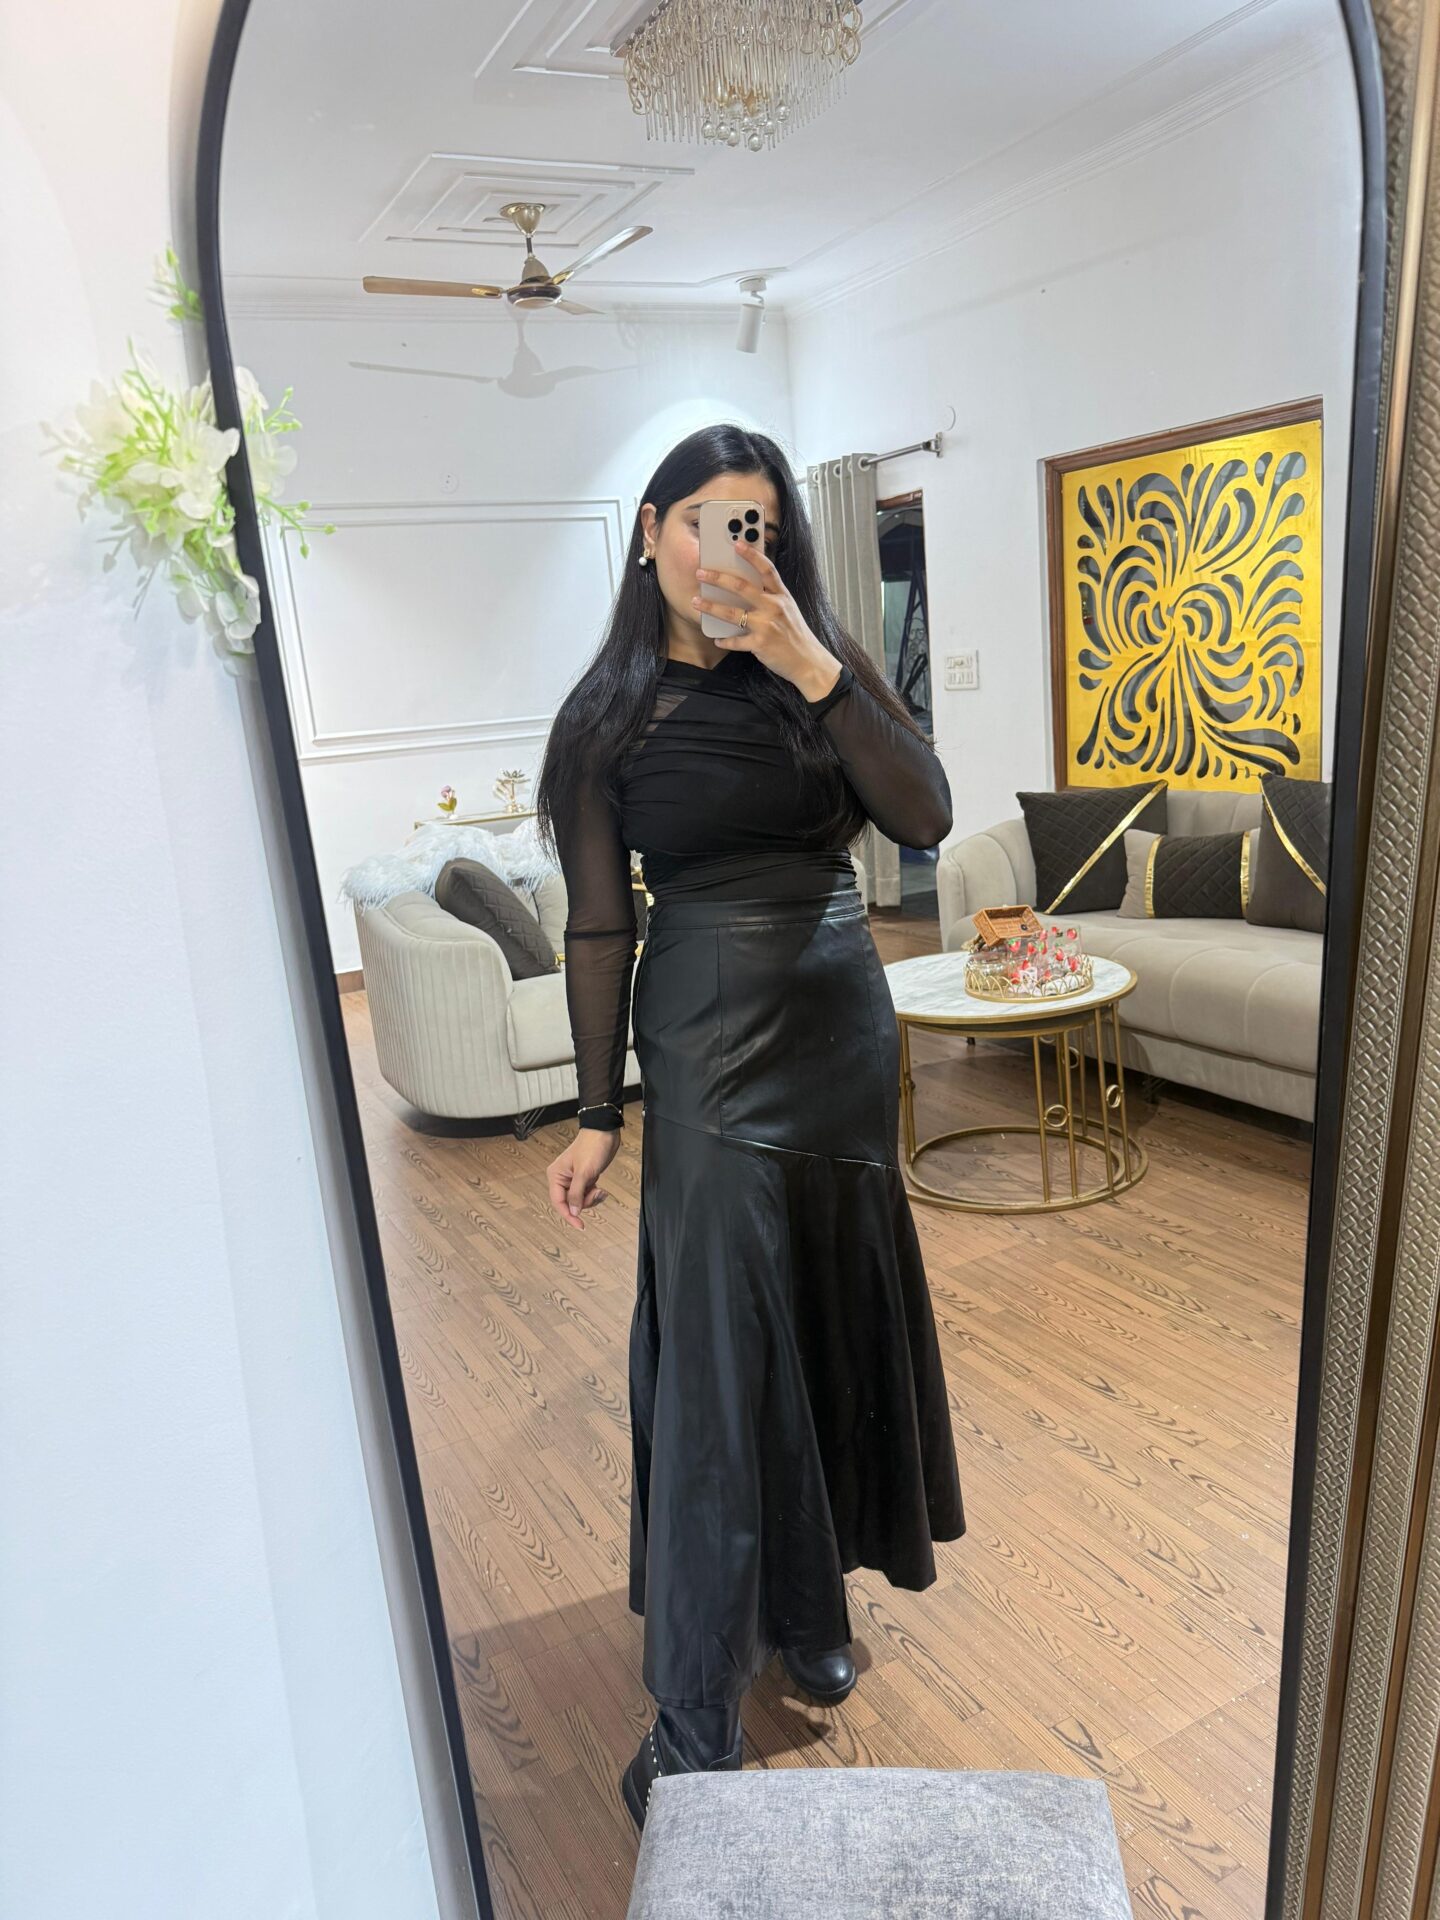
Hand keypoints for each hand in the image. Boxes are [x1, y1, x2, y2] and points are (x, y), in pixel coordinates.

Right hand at [547, 1126, 622, 1230]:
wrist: (605, 1132)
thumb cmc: (592, 1146)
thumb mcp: (584, 1173)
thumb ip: (577, 1194)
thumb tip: (573, 1211)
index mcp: (556, 1175)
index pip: (558, 1202)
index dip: (569, 1215)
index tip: (579, 1225)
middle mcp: (562, 1178)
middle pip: (570, 1203)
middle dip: (585, 1202)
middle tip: (596, 1193)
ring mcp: (573, 1179)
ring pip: (580, 1200)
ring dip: (592, 1199)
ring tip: (601, 1189)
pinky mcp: (584, 1178)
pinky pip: (587, 1194)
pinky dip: (595, 1195)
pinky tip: (602, 1189)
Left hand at [693, 544, 842, 702]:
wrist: (808, 661)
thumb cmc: (795, 634)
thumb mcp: (788, 609)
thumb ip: (770, 597)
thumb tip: (745, 588)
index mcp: (782, 595)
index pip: (767, 569)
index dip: (752, 555)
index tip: (737, 544)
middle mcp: (774, 607)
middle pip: (742, 587)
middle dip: (718, 578)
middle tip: (701, 573)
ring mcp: (766, 625)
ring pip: (732, 613)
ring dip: (710, 607)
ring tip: (696, 602)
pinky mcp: (760, 644)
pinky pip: (735, 641)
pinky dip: (725, 640)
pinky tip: (717, 639)